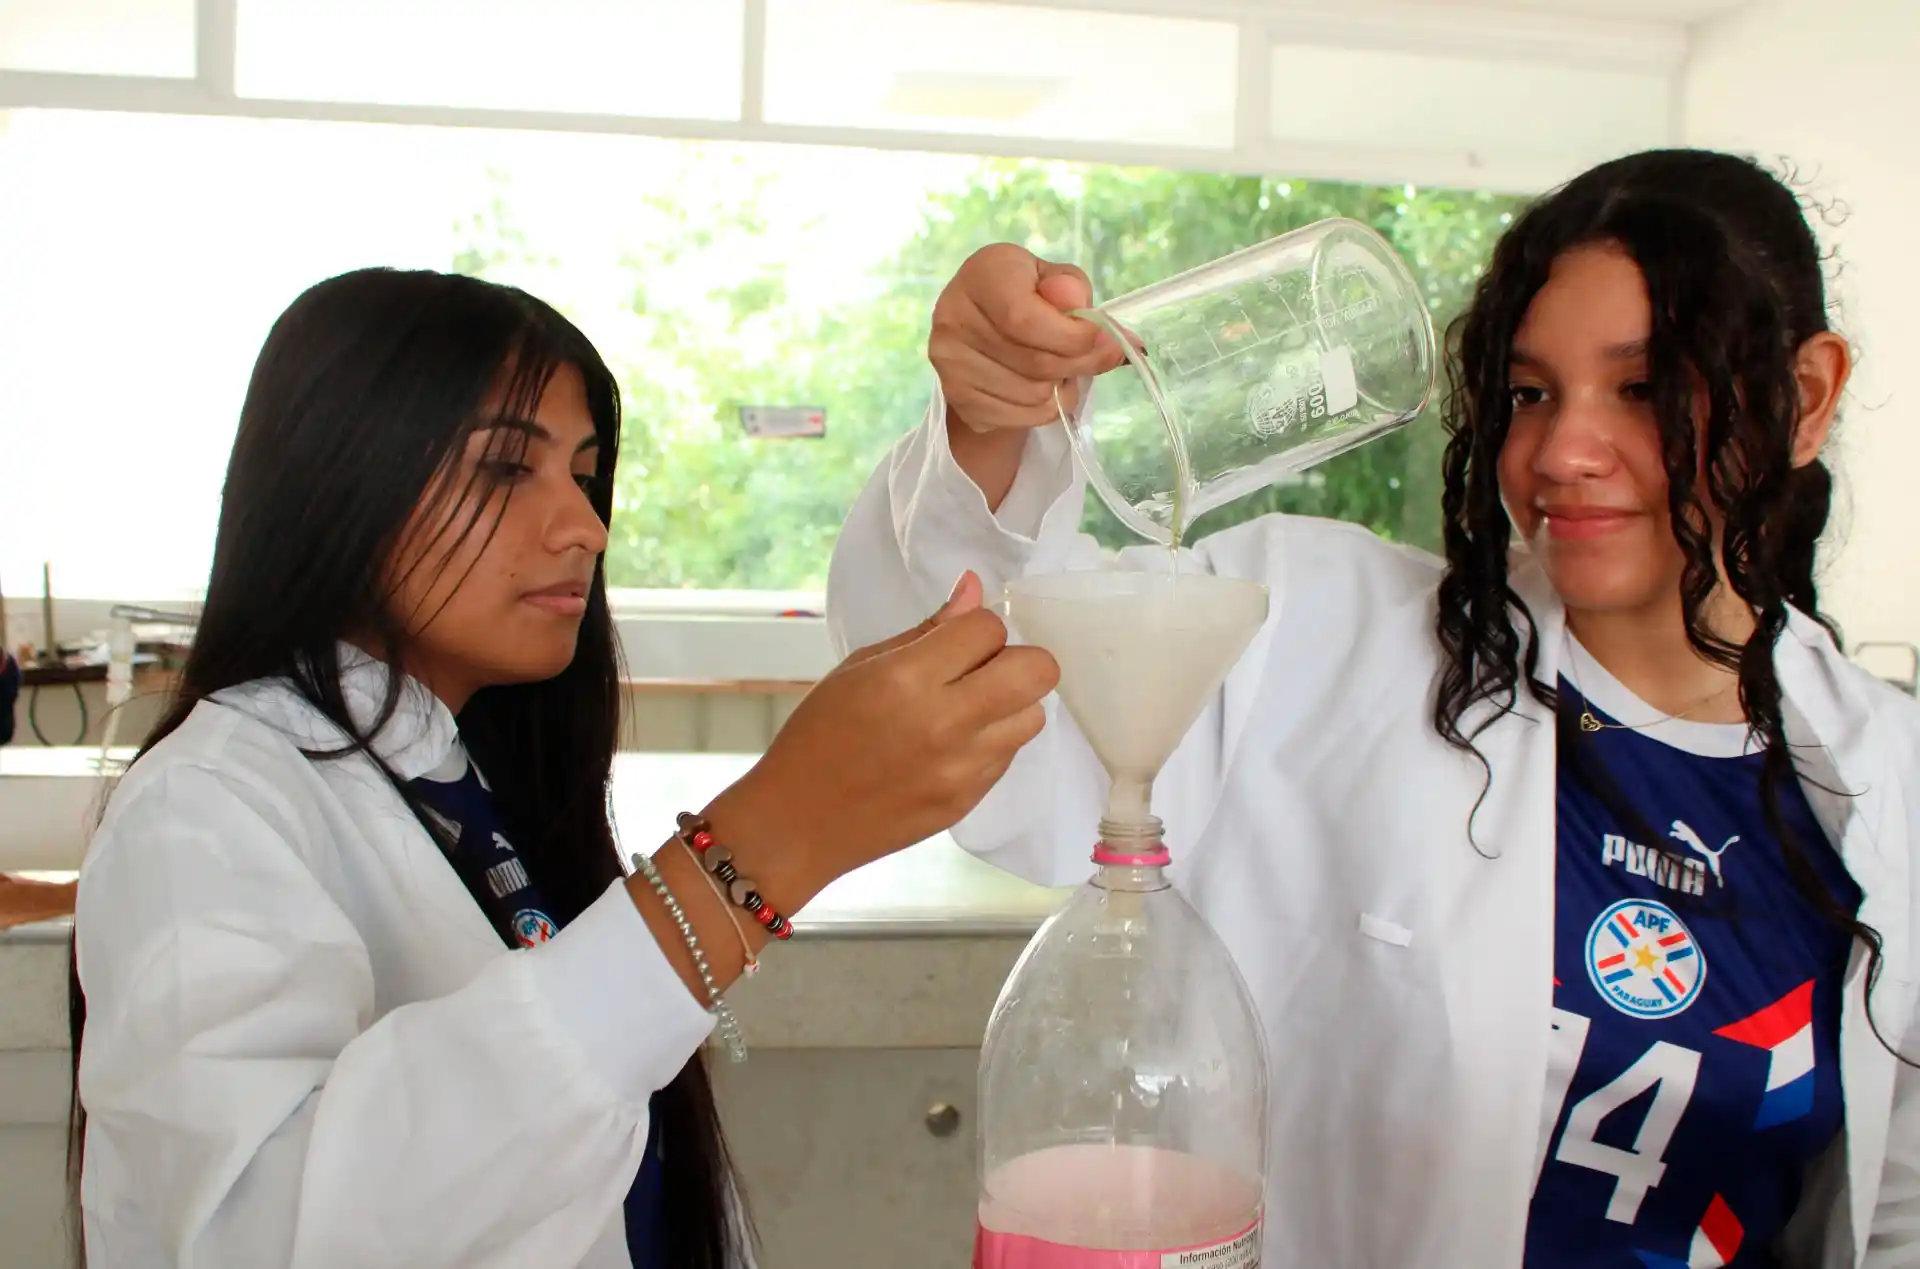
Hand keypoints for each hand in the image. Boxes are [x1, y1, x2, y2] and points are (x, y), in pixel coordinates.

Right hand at [705, 572, 1057, 908]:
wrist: (799, 822)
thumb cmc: (817, 737)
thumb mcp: (858, 668)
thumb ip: (926, 630)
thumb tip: (973, 588)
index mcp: (907, 679)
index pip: (989, 627)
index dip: (978, 627)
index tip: (957, 642)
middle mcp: (945, 723)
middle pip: (1037, 671)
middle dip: (1017, 659)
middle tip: (981, 670)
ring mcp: (962, 768)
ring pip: (1034, 716)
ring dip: (1010, 703)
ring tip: (967, 710)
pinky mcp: (969, 800)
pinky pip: (1009, 755)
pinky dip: (992, 741)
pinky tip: (950, 745)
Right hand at [929, 244, 1128, 434]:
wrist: (985, 323)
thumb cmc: (1028, 293)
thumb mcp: (1055, 278)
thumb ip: (1073, 289)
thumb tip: (1084, 314)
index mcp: (982, 275)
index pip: (1024, 320)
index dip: (1072, 336)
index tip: (1101, 336)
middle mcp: (954, 318)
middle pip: (1036, 363)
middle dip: (1079, 364)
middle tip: (1098, 356)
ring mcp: (951, 363)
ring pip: (1033, 395)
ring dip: (1062, 388)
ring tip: (1062, 368)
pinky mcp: (958, 398)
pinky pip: (1022, 417)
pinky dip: (1045, 408)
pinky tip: (1043, 386)